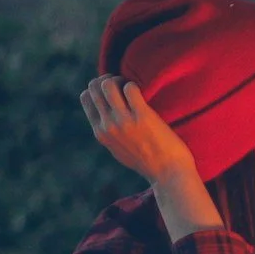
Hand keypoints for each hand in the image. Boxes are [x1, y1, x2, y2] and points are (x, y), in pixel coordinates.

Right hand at [80, 76, 198, 185]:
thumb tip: (106, 120)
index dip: (98, 88)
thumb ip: (110, 135)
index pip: (86, 98)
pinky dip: (134, 85)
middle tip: (123, 84)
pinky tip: (142, 93)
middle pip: (95, 88)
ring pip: (108, 84)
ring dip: (120, 79)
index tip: (113, 90)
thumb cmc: (148, 162)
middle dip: (108, 79)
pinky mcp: (143, 116)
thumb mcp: (119, 150)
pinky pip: (131, 88)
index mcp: (100, 132)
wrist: (168, 174)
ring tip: (131, 87)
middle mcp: (108, 125)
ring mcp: (124, 121)